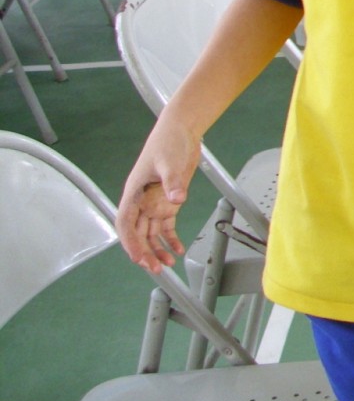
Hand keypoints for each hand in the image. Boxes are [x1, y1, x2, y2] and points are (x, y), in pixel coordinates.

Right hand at [116, 115, 202, 272]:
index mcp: (133, 193)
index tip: (138, 257)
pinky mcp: (168, 200)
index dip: (129, 242)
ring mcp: (154, 202)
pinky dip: (171, 238)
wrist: (181, 131)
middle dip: (145, 252)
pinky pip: (167, 225)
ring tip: (168, 264)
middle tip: (156, 268)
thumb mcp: (169, 161)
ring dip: (157, 248)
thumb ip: (172, 181)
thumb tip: (177, 198)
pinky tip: (178, 249)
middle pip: (138, 233)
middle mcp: (141, 201)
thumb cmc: (168, 142)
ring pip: (151, 232)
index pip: (125, 223)